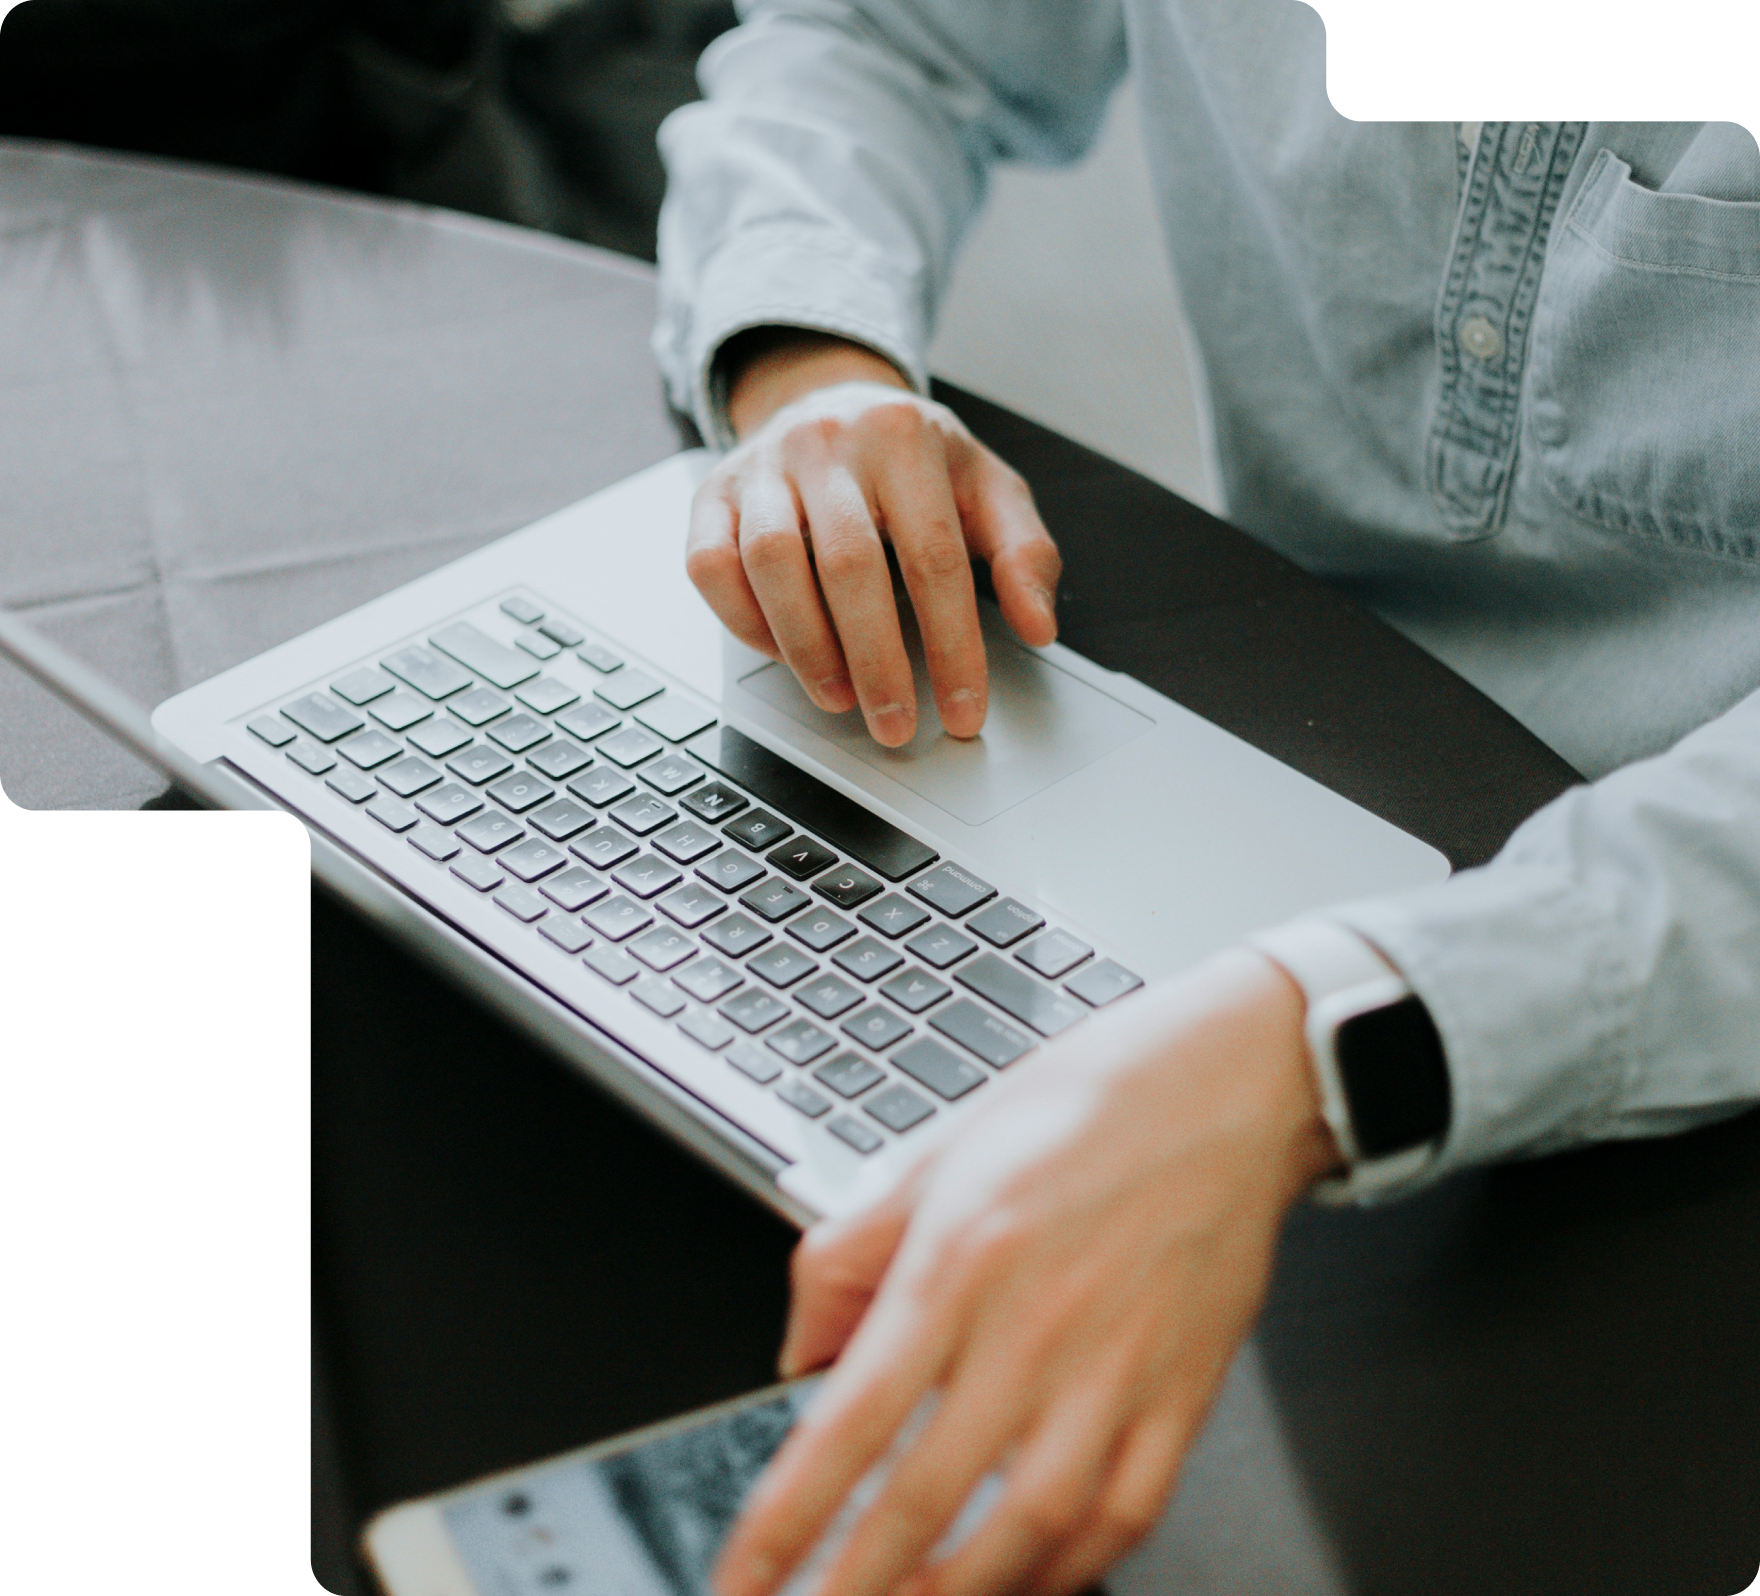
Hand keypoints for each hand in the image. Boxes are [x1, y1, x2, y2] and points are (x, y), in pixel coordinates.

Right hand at [688, 331, 1061, 746]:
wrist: (826, 394)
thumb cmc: (912, 458)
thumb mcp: (986, 487)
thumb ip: (1024, 552)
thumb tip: (1039, 625)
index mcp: (905, 438)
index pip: (934, 557)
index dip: (952, 645)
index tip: (962, 711)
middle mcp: (827, 443)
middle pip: (849, 565)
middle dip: (876, 661)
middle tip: (895, 724)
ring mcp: (762, 466)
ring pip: (770, 562)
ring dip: (806, 647)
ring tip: (839, 698)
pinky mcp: (712, 493)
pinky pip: (710, 564)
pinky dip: (743, 620)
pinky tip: (782, 653)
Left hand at [712, 947, 1340, 1595]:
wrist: (1230, 1080)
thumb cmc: (1087, 1101)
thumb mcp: (939, 1150)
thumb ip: (852, 1252)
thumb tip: (801, 1355)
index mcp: (959, 1256)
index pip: (848, 1418)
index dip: (787, 1517)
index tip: (748, 1576)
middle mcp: (1034, 1321)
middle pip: (925, 1494)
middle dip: (856, 1585)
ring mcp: (1118, 1365)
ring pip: (1028, 1526)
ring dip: (960, 1594)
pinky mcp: (1184, 1388)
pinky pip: (1126, 1509)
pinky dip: (1074, 1566)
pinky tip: (1033, 1580)